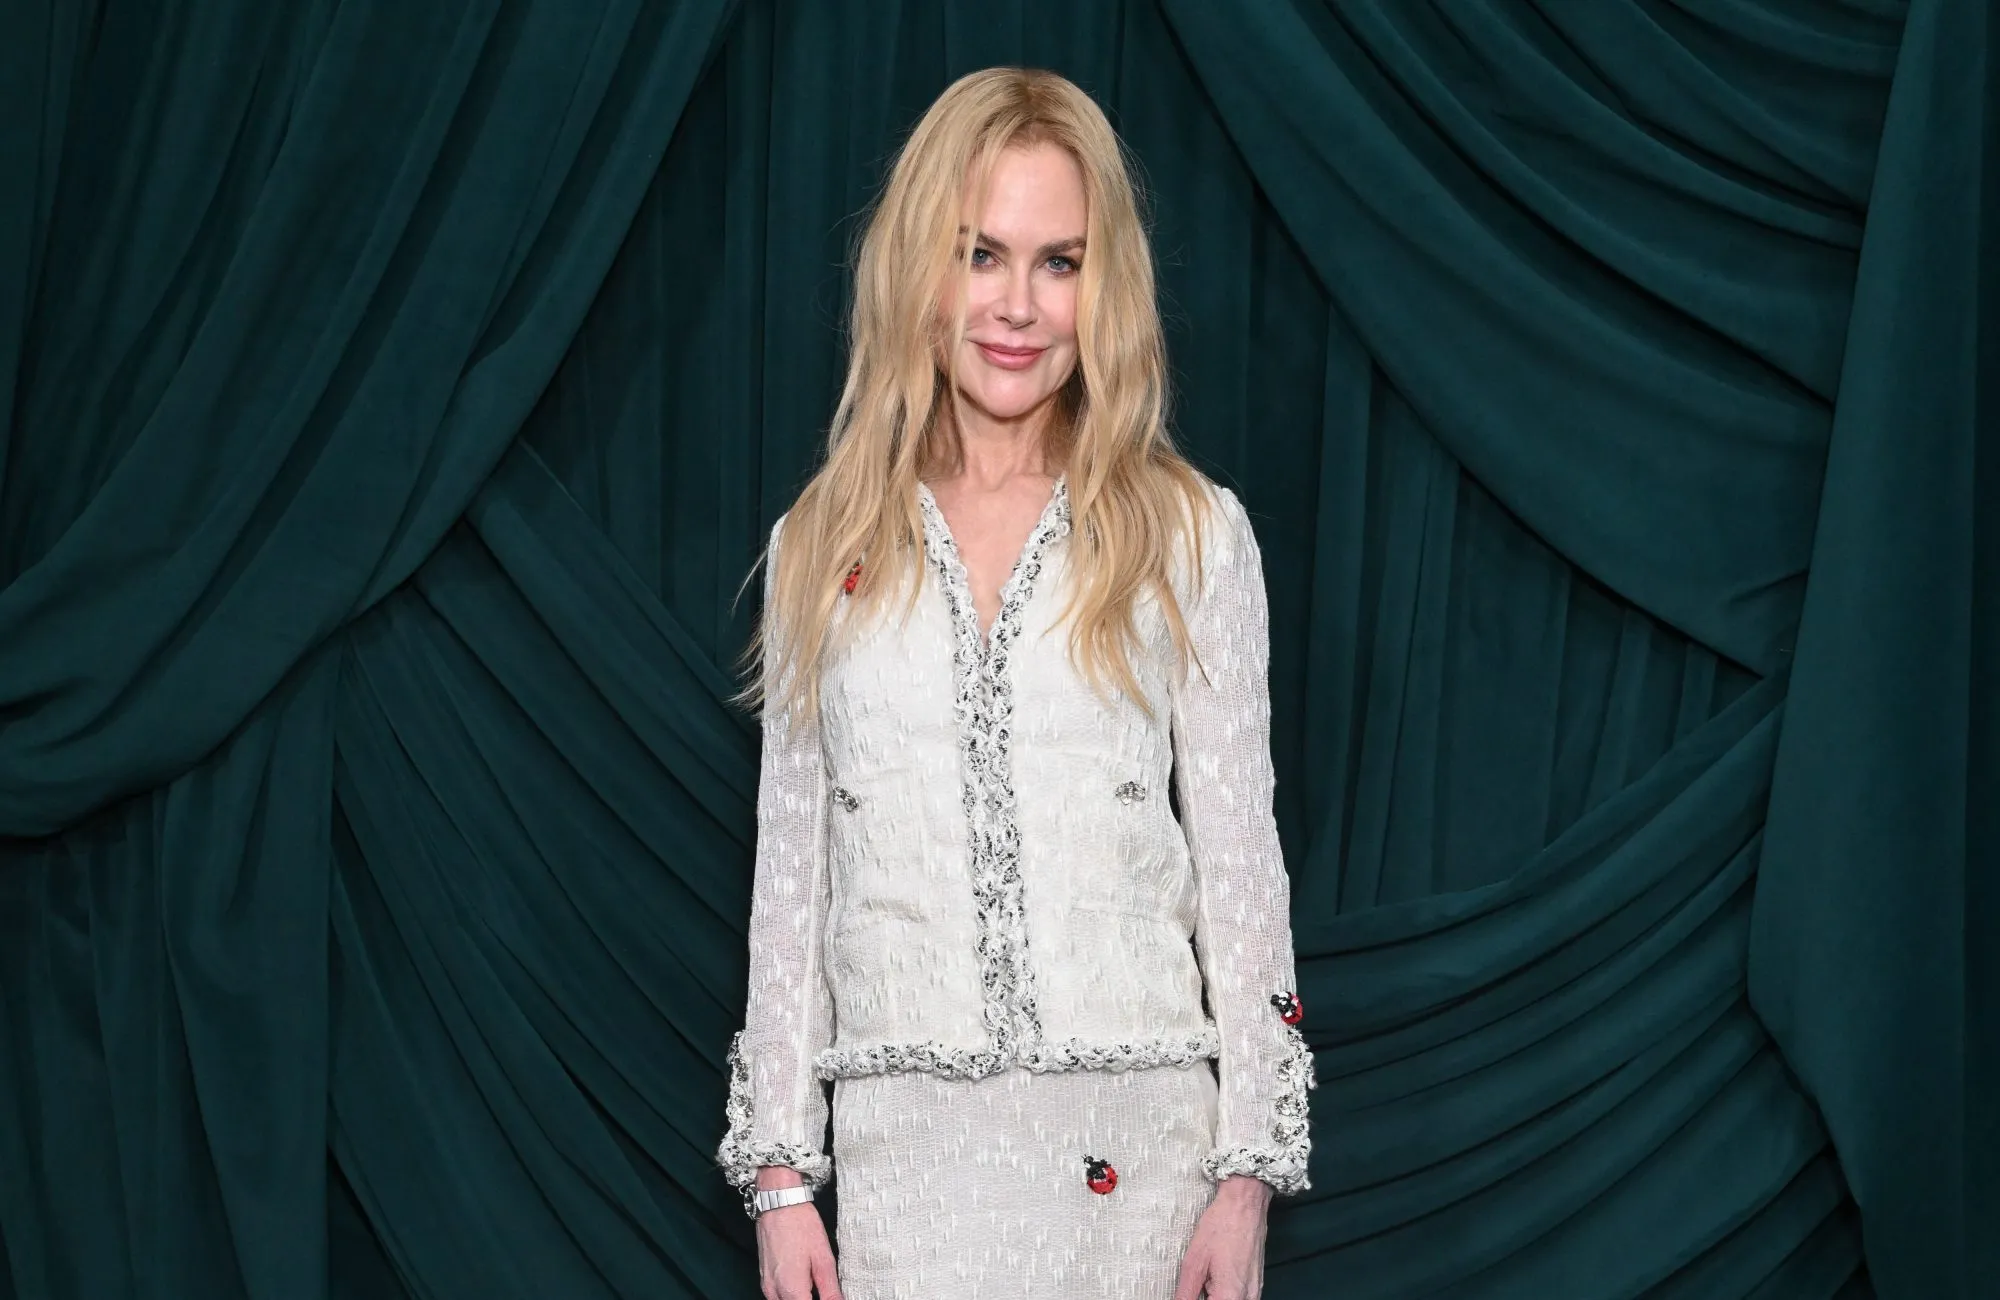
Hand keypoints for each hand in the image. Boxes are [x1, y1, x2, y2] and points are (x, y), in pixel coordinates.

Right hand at [753, 1166, 841, 1298]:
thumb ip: (830, 1289)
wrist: (779, 1203)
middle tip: (825, 1291)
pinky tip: (804, 1282)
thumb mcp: (823, 1258)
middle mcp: (774, 1291)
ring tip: (816, 1286)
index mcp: (791, 1289)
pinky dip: (792, 1294)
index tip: (832, 1297)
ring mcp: (766, 1285)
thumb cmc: (801, 1225)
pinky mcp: (764, 1277)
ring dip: (801, 1297)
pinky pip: (778, 1296)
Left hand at [1174, 1174, 1271, 1299]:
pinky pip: (1239, 1298)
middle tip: (1198, 1282)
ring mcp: (1254, 1292)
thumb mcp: (1194, 1261)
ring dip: (1214, 1296)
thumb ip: (1186, 1291)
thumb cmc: (1223, 1225)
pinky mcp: (1256, 1285)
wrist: (1245, 1204)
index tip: (1189, 1293)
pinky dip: (1225, 1293)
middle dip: (1206, 1297)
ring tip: (1206, 1279)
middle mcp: (1248, 1297)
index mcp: (1231, 1295)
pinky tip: (1215, 1278)